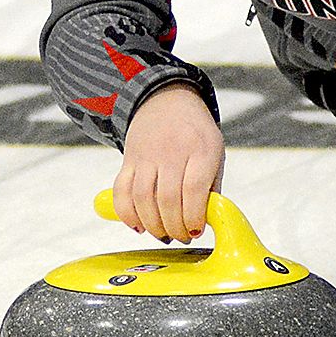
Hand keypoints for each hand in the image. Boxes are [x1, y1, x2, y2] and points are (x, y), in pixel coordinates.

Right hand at [113, 83, 224, 242]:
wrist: (165, 100)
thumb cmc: (195, 134)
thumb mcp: (215, 152)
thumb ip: (211, 187)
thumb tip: (206, 223)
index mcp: (200, 149)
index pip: (194, 189)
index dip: (194, 217)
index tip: (197, 230)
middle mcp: (171, 150)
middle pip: (167, 199)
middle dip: (174, 227)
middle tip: (180, 236)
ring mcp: (146, 154)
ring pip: (142, 198)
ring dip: (152, 225)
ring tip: (162, 233)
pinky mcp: (128, 159)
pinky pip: (121, 191)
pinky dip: (126, 214)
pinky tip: (138, 225)